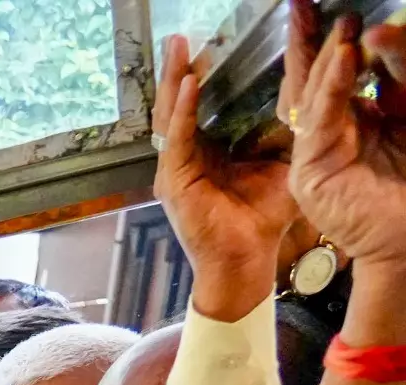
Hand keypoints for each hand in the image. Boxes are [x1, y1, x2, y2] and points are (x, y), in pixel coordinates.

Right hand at [154, 32, 299, 317]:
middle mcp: (184, 158)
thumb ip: (279, 134)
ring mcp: (175, 170)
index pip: (196, 107)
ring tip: (180, 51)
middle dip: (177, 70)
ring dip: (175, 82)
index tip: (203, 47)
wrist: (246, 260)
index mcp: (205, 153)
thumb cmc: (262, 219)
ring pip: (170, 117)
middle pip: (176, 106)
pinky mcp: (174, 182)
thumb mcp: (278, 163)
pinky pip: (177, 139)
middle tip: (179, 37)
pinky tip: (189, 87)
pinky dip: (182, 112)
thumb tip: (301, 97)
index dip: (196, 77)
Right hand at [285, 6, 405, 273]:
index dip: (344, 42)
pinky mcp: (310, 172)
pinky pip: (319, 120)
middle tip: (304, 4)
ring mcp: (317, 154)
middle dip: (310, 41)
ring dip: (325, 57)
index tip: (348, 12)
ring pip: (313, 96)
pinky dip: (331, 86)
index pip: (345, 72)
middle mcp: (334, 134)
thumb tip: (371, 37)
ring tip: (340, 25)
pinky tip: (344, 57)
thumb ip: (399, 73)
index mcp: (360, 120)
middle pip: (316, 79)